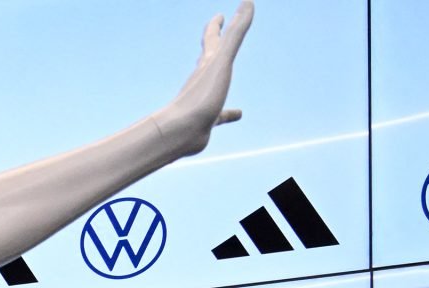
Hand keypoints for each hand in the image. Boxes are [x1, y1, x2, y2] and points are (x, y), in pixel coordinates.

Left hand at [162, 3, 253, 156]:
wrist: (180, 133)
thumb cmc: (200, 97)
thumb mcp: (222, 62)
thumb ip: (235, 33)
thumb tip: (248, 1)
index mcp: (206, 63)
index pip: (211, 39)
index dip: (215, 26)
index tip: (219, 17)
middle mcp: (202, 79)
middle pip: (206, 56)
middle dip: (212, 44)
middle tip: (215, 35)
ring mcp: (203, 100)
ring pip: (212, 85)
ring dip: (218, 77)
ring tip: (224, 77)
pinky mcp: (206, 120)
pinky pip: (220, 115)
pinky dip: (228, 112)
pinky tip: (237, 114)